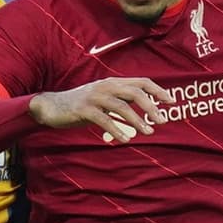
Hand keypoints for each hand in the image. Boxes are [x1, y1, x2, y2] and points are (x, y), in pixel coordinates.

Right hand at [28, 77, 174, 142]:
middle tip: (163, 121)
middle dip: (151, 107)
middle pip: (135, 92)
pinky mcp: (84, 109)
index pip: (141, 82)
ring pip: (121, 106)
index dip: (158, 91)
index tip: (172, 102)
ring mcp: (94, 97)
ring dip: (137, 120)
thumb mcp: (103, 100)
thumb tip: (144, 112)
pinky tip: (125, 139)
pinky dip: (117, 129)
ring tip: (148, 132)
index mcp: (113, 83)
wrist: (51, 106)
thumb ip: (121, 102)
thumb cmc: (81, 105)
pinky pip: (104, 119)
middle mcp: (106, 86)